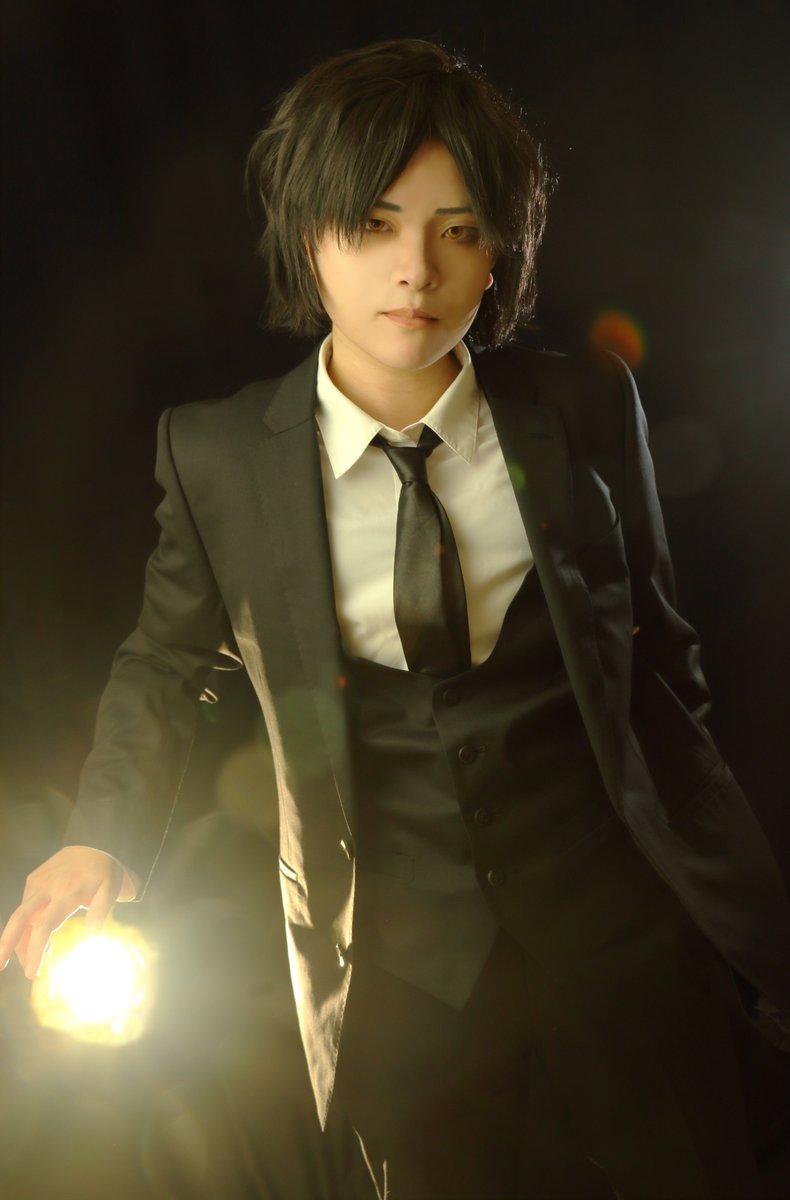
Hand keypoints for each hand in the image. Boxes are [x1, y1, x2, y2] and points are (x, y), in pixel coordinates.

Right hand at [0, 846, 137, 979]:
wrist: (92, 845)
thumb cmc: (104, 872)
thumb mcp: (112, 888)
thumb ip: (102, 910)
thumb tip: (93, 933)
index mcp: (65, 893)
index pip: (44, 926)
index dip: (35, 951)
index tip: (32, 973)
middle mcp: (46, 888)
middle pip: (19, 919)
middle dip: (7, 944)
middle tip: (0, 967)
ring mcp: (37, 883)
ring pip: (21, 916)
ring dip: (20, 940)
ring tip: (28, 961)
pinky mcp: (33, 880)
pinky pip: (25, 907)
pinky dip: (26, 926)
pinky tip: (34, 939)